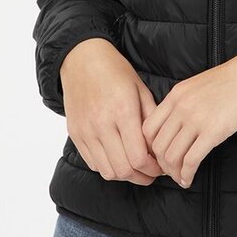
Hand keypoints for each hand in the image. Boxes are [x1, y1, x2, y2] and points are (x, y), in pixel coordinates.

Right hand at [60, 38, 164, 183]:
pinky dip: (108, 167)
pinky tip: (118, 159)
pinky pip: (93, 163)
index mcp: (123, 111)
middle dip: (142, 177)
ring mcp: (86, 131)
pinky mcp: (76, 134)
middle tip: (152, 173)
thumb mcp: (141, 89)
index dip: (153, 169)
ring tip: (136, 169)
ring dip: (125, 175)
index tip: (160, 167)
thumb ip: (151, 119)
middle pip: (123, 170)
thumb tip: (158, 148)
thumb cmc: (116, 72)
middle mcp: (102, 124)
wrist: (82, 59)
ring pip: (107, 171)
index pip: (138, 157)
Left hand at [141, 45, 236, 188]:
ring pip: (171, 156)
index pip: (148, 128)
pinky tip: (189, 179)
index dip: (150, 148)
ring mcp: (196, 119)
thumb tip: (173, 128)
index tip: (159, 156)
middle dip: (161, 164)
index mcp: (175, 95)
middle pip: (158, 146)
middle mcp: (181, 107)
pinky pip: (191, 160)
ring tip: (180, 177)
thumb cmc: (230, 81)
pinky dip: (187, 175)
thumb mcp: (196, 86)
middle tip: (170, 171)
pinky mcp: (213, 132)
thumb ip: (181, 104)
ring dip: (174, 172)